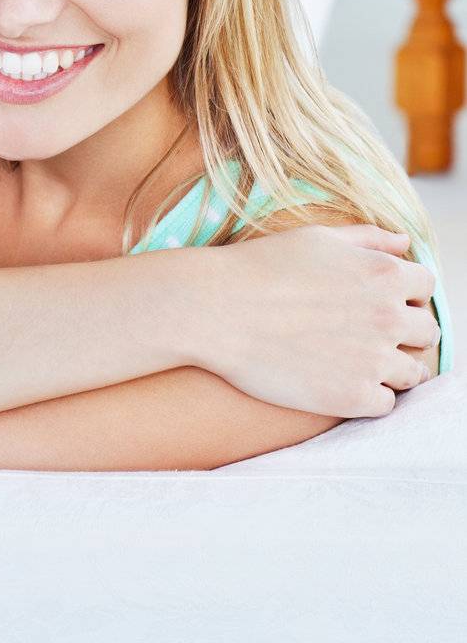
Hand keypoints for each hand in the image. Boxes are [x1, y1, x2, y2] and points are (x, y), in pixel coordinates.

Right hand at [199, 225, 439, 418]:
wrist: (217, 310)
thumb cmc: (261, 266)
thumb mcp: (317, 238)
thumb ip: (367, 239)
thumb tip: (404, 243)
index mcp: (383, 273)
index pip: (425, 285)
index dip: (404, 291)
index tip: (380, 299)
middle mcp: (388, 316)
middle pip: (426, 330)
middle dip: (404, 330)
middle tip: (369, 333)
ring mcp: (374, 360)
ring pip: (414, 372)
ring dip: (393, 366)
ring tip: (358, 362)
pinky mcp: (353, 397)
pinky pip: (386, 404)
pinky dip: (369, 396)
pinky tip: (341, 382)